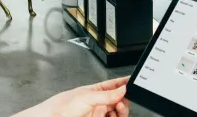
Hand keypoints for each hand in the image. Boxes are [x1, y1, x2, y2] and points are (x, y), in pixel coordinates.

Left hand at [14, 78, 128, 116]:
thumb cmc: (62, 106)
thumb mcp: (87, 97)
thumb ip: (106, 94)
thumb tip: (123, 88)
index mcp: (95, 90)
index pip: (114, 84)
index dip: (124, 82)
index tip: (134, 82)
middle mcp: (98, 101)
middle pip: (119, 100)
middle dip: (124, 99)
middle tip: (122, 101)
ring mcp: (99, 113)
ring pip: (117, 111)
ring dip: (122, 110)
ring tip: (118, 109)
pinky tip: (115, 116)